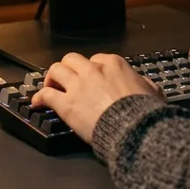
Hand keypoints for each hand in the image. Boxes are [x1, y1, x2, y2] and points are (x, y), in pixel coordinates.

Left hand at [31, 52, 163, 144]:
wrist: (134, 129)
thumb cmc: (144, 113)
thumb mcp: (152, 91)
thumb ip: (144, 84)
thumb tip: (146, 85)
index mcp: (114, 64)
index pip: (96, 59)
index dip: (91, 69)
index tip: (88, 78)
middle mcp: (94, 70)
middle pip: (72, 59)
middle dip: (68, 69)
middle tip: (65, 80)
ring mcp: (78, 86)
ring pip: (56, 70)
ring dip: (51, 78)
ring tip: (50, 87)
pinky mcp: (67, 104)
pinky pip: (46, 94)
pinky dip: (39, 97)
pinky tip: (37, 103)